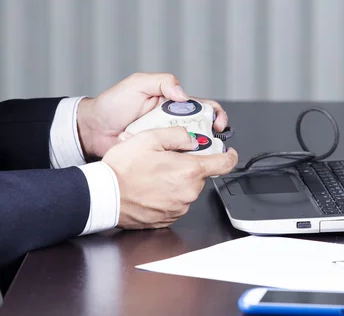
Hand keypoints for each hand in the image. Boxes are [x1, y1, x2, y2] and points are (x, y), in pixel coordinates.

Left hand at [76, 72, 228, 158]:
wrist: (93, 130)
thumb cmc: (113, 104)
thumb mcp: (138, 84)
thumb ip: (162, 81)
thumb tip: (183, 94)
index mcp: (174, 103)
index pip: (204, 106)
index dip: (217, 115)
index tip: (218, 124)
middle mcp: (174, 122)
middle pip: (204, 129)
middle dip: (213, 137)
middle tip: (211, 143)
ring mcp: (166, 140)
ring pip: (192, 146)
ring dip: (198, 149)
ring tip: (197, 153)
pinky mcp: (158, 155)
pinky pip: (174, 159)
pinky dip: (180, 161)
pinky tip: (180, 162)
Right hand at [102, 126, 237, 228]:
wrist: (103, 196)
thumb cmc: (122, 170)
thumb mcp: (149, 137)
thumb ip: (177, 134)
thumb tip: (191, 139)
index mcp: (189, 171)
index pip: (224, 164)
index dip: (229, 156)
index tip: (228, 152)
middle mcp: (188, 192)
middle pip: (200, 175)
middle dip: (188, 165)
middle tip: (167, 159)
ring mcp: (179, 208)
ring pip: (187, 189)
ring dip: (176, 180)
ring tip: (153, 174)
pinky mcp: (168, 218)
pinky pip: (175, 202)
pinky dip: (167, 194)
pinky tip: (150, 188)